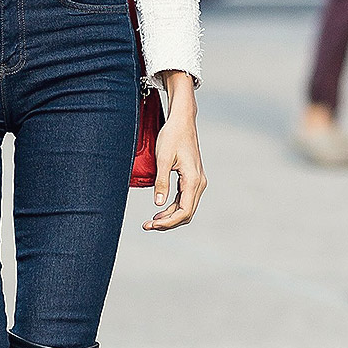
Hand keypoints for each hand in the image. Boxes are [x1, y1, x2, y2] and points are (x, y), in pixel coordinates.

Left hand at [143, 72, 205, 231]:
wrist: (182, 121)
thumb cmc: (172, 136)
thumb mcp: (163, 159)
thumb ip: (161, 182)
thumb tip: (158, 204)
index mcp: (193, 180)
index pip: (184, 211)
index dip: (168, 222)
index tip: (152, 225)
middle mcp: (199, 183)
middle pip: (186, 213)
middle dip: (168, 223)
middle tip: (147, 226)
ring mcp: (197, 181)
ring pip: (186, 208)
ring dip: (170, 217)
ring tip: (151, 222)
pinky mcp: (192, 178)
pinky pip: (185, 199)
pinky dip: (173, 208)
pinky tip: (160, 211)